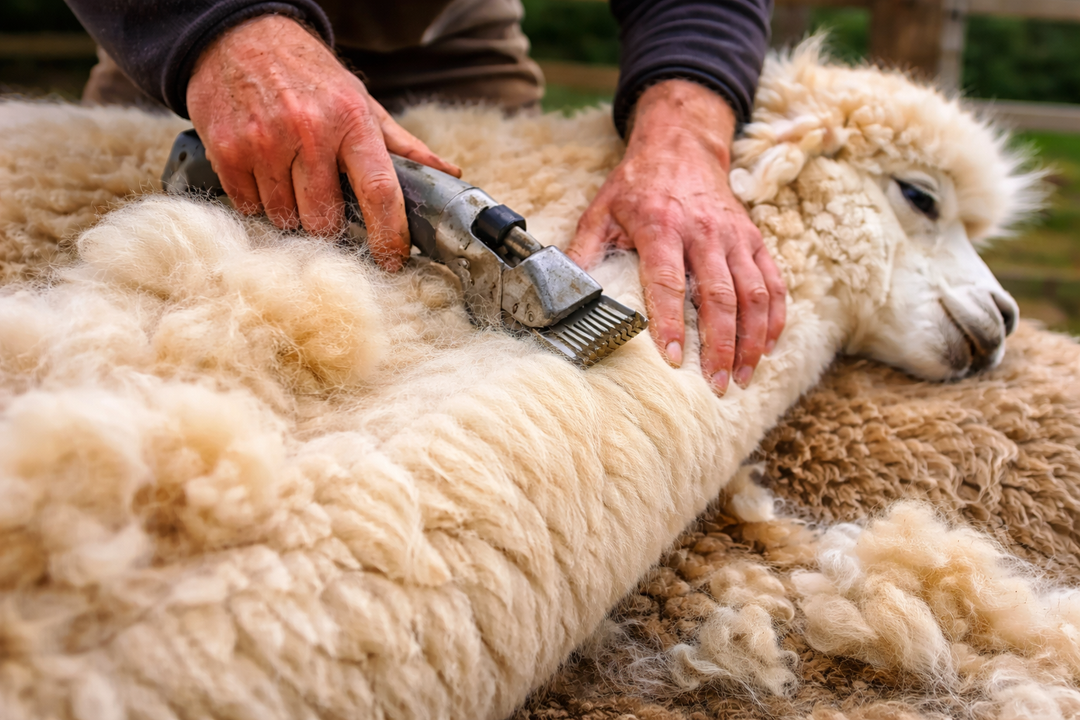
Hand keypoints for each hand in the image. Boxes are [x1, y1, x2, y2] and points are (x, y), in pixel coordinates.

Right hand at [186, 15, 460, 269]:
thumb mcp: (361, 102)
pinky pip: (249, 206)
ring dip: (291, 212)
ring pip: (285, 218)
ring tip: (290, 179)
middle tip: (324, 202)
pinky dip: (258, 201)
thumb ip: (403, 145)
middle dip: (328, 222)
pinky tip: (264, 173)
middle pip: (325, 218)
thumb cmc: (310, 77)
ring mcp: (265, 142)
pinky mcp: (228, 151)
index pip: (379, 191)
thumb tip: (448, 174)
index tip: (392, 260)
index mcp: (352, 121)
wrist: (241, 37)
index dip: (388, 234)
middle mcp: (309, 131)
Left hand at [567, 80, 784, 393]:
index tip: (674, 359)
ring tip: (742, 377)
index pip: (668, 281)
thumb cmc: (636, 185)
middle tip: (716, 384)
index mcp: (661, 226)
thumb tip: (559, 296)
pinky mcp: (753, 238)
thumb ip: (581, 253)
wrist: (680, 145)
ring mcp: (734, 236)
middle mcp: (703, 232)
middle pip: (719, 296)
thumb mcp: (600, 211)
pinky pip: (773, 282)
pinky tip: (768, 347)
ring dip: (751, 340)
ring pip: (752, 293)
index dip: (672, 322)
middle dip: (720, 345)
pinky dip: (775, 317)